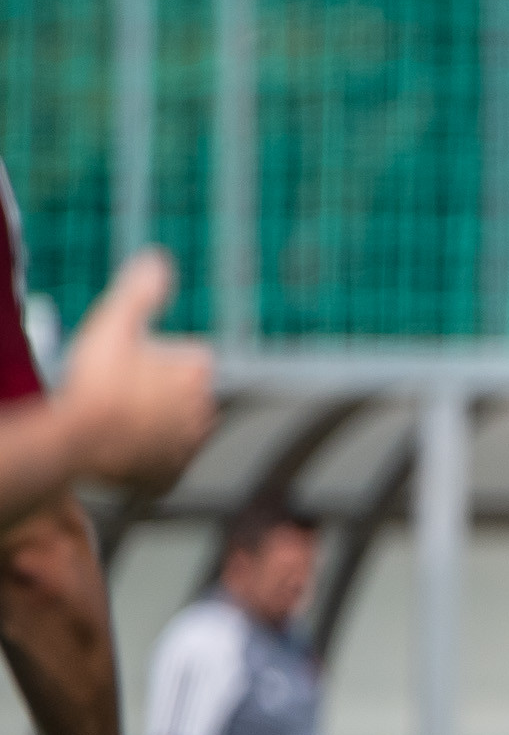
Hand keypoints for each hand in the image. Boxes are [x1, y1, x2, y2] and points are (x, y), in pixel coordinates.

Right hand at [51, 250, 214, 493]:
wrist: (79, 439)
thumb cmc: (96, 380)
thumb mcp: (114, 324)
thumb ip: (139, 292)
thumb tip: (159, 258)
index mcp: (198, 373)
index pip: (186, 358)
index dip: (155, 357)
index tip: (128, 362)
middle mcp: (204, 412)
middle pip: (178, 395)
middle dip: (156, 393)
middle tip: (115, 393)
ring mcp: (187, 448)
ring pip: (170, 428)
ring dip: (151, 424)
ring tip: (114, 419)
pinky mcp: (169, 477)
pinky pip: (159, 463)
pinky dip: (144, 457)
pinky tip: (119, 448)